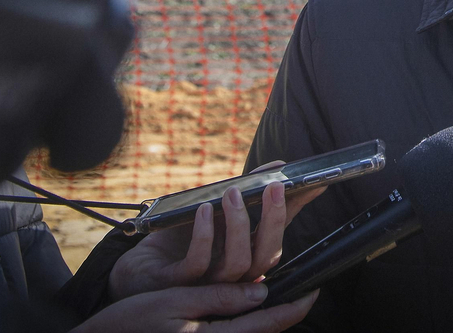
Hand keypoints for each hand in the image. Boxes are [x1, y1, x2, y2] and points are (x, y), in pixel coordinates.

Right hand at [71, 282, 318, 332]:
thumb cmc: (131, 323)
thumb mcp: (174, 301)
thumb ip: (219, 299)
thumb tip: (261, 295)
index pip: (269, 324)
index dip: (296, 307)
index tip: (314, 290)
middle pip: (265, 331)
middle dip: (287, 310)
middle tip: (304, 290)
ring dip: (269, 315)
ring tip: (280, 295)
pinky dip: (248, 322)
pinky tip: (247, 307)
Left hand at [111, 178, 328, 300]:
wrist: (138, 269)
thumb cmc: (181, 239)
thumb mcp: (216, 213)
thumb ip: (247, 195)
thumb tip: (279, 166)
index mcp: (245, 257)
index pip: (279, 236)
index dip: (295, 211)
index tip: (314, 184)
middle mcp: (234, 275)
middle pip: (267, 257)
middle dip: (274, 220)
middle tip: (275, 187)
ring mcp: (209, 283)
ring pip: (238, 263)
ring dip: (239, 225)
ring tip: (234, 193)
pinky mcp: (179, 284)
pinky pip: (198, 263)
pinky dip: (205, 236)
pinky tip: (203, 211)